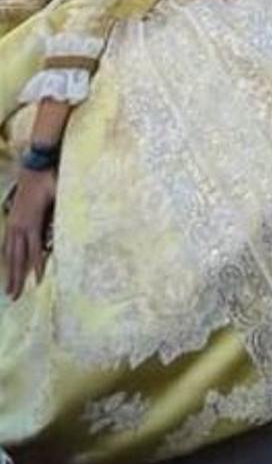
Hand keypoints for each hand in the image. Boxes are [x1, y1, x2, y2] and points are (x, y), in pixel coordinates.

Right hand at [3, 169, 55, 299]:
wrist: (34, 167)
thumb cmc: (50, 181)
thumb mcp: (60, 194)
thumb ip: (62, 210)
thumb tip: (72, 224)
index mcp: (32, 222)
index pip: (35, 249)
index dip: (36, 266)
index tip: (38, 282)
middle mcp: (19, 226)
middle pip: (17, 257)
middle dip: (17, 277)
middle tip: (14, 296)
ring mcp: (12, 223)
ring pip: (8, 253)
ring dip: (8, 272)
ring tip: (8, 289)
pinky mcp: (10, 220)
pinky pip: (4, 243)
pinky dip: (4, 257)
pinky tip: (5, 265)